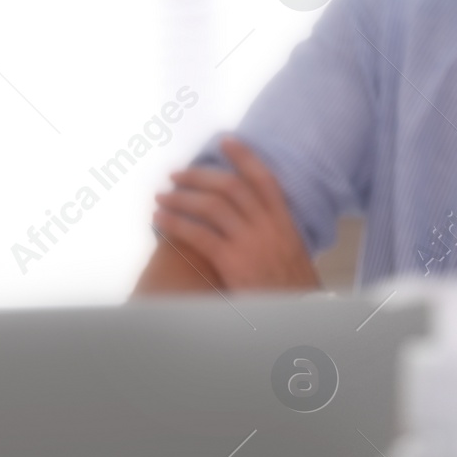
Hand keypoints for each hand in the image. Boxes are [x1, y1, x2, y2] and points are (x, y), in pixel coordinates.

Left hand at [151, 136, 319, 291]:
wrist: (298, 315)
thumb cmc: (290, 287)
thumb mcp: (290, 252)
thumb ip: (271, 231)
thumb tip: (251, 215)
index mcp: (284, 222)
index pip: (264, 179)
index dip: (244, 157)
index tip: (225, 141)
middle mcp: (268, 226)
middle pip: (230, 187)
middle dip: (199, 176)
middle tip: (175, 173)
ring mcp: (250, 242)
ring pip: (211, 206)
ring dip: (181, 197)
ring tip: (160, 196)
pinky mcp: (232, 260)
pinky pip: (198, 234)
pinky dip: (175, 223)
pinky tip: (159, 219)